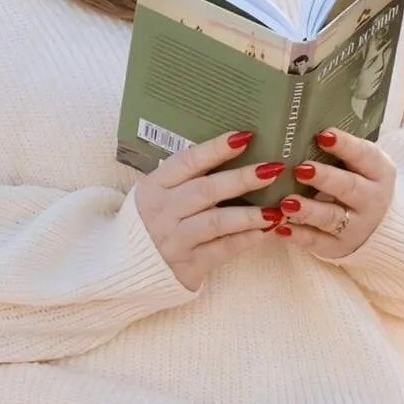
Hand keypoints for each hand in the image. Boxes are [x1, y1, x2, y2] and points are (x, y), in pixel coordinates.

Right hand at [135, 129, 285, 289]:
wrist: (126, 266)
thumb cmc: (150, 220)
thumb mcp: (157, 193)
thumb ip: (185, 177)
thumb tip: (234, 150)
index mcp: (154, 187)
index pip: (187, 161)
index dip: (216, 148)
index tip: (245, 137)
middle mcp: (162, 211)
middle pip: (206, 190)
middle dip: (242, 179)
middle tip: (273, 169)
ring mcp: (174, 240)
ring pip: (217, 222)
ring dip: (250, 214)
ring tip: (277, 208)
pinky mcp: (188, 265)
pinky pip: (222, 250)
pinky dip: (246, 239)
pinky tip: (266, 231)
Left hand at [275, 128, 394, 259]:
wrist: (381, 224)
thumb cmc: (359, 181)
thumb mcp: (361, 164)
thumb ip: (340, 149)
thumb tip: (298, 125)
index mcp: (379, 172)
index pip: (365, 156)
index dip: (345, 146)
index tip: (323, 135)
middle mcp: (371, 200)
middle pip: (349, 188)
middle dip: (325, 178)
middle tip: (300, 169)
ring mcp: (356, 226)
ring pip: (332, 218)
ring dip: (308, 210)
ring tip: (286, 203)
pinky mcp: (338, 247)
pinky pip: (317, 242)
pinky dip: (298, 235)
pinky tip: (279, 227)